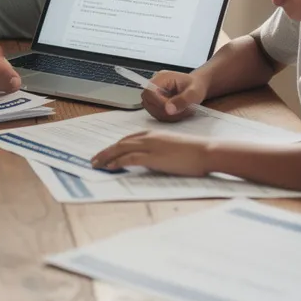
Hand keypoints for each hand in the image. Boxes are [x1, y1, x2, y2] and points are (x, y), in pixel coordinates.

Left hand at [91, 131, 212, 176]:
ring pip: (121, 149)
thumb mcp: (174, 147)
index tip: (107, 152)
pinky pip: (130, 158)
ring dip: (106, 156)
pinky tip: (110, 166)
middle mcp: (149, 138)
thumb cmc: (195, 152)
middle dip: (106, 151)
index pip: (129, 138)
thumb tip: (153, 159)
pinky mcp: (154, 157)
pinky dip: (118, 161)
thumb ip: (161, 150)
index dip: (116, 146)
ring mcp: (151, 146)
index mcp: (154, 134)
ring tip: (96, 164)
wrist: (206, 152)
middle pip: (121, 143)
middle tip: (94, 159)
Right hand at [139, 70, 208, 121]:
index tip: (172, 109)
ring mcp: (154, 94)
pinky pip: (156, 113)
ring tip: (182, 112)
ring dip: (166, 115)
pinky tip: (178, 113)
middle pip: (147, 102)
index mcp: (161, 77)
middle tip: (181, 112)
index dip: (158, 103)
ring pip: (151, 109)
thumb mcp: (194, 92)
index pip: (149, 91)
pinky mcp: (156, 102)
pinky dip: (167, 116)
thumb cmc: (196, 86)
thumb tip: (168, 110)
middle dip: (163, 111)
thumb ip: (182, 100)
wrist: (198, 86)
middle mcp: (154, 85)